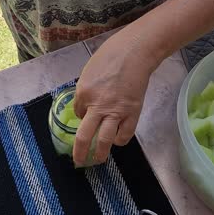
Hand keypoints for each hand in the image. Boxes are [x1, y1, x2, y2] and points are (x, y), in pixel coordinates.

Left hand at [73, 33, 155, 165]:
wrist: (135, 53)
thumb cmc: (110, 56)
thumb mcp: (88, 72)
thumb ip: (85, 92)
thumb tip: (86, 108)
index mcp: (83, 93)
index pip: (77, 114)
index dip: (80, 118)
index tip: (85, 119)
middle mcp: (97, 106)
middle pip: (84, 136)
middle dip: (79, 153)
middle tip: (78, 161)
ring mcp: (115, 112)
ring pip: (104, 141)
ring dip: (99, 154)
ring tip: (98, 159)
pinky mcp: (132, 113)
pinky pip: (124, 135)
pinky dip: (119, 140)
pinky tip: (116, 140)